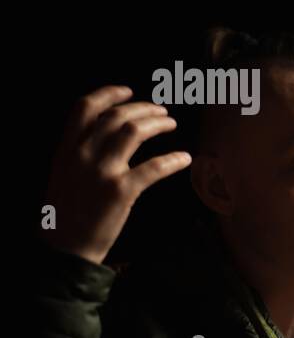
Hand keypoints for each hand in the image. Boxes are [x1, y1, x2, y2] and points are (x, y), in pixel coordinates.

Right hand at [42, 85, 190, 264]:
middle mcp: (82, 155)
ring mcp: (102, 172)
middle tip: (162, 111)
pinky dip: (173, 160)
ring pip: (133, 132)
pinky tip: (185, 158)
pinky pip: (153, 167)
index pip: (84, 108)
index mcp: (66, 149)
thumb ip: (80, 152)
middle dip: (143, 108)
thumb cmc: (67, 212)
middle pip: (116, 117)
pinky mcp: (121, 191)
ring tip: (171, 124)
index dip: (109, 94)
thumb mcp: (64, 174)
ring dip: (157, 123)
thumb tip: (105, 133)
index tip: (129, 90)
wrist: (65, 247)